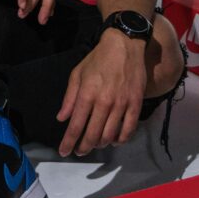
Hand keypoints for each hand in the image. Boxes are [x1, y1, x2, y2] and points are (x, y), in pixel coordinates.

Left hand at [56, 30, 146, 155]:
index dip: (68, 142)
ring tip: (95, 144)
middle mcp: (104, 102)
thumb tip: (62, 118)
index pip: (76, 126)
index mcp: (87, 94)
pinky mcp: (135, 104)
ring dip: (100, 144)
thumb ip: (70, 98)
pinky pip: (129, 129)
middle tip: (79, 151)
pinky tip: (114, 140)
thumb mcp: (77, 74)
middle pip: (92, 135)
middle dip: (83, 147)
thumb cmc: (98, 59)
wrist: (124, 45)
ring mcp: (122, 104)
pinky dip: (120, 139)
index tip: (64, 152)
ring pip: (110, 135)